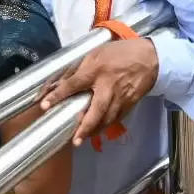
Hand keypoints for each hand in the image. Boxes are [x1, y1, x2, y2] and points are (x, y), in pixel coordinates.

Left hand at [40, 37, 158, 145]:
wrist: (149, 59)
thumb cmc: (119, 53)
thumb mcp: (95, 53)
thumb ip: (77, 68)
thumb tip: (59, 81)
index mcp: (97, 70)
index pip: (73, 84)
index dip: (58, 94)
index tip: (44, 105)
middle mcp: (108, 86)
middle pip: (96, 109)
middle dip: (85, 126)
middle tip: (75, 140)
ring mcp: (120, 97)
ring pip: (107, 119)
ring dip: (94, 131)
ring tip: (82, 139)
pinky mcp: (129, 105)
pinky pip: (116, 119)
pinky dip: (105, 126)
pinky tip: (97, 131)